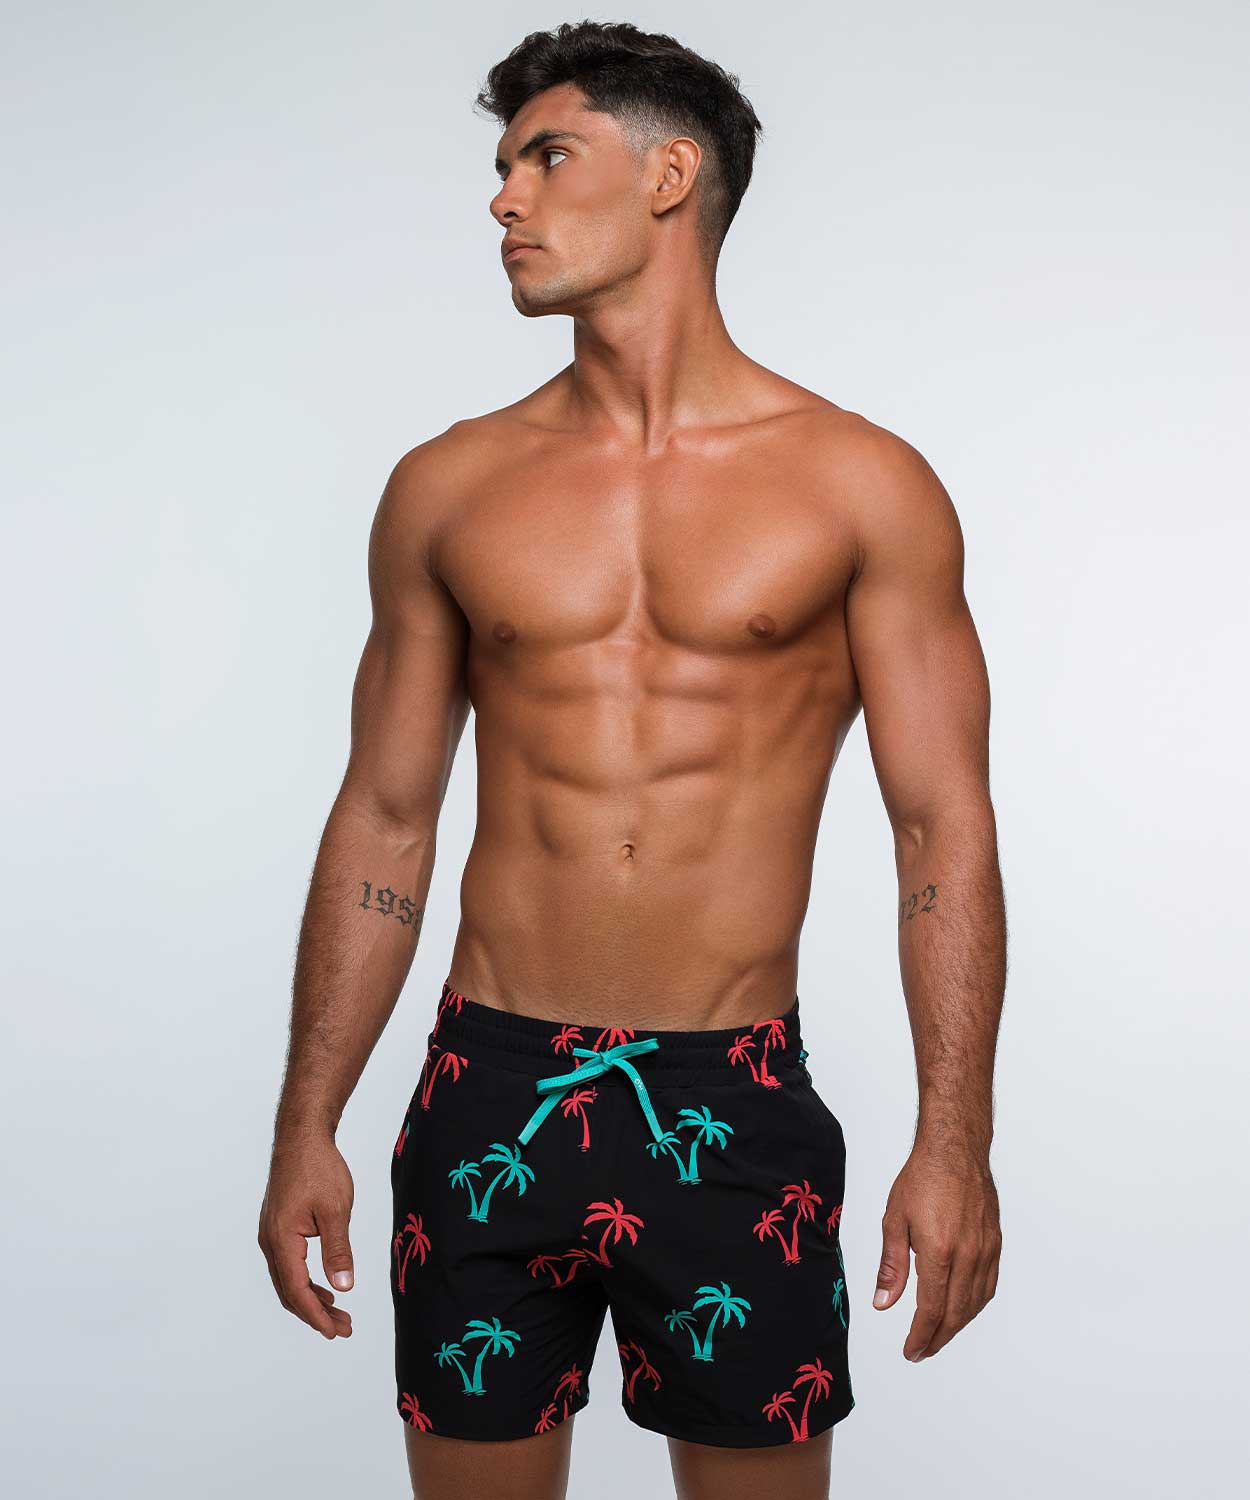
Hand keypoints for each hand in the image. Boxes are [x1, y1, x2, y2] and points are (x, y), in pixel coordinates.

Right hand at [258, 1133, 355, 1339]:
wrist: (301, 1137)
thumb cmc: (319, 1168)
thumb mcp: (336, 1210)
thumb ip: (338, 1251)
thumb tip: (344, 1288)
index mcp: (281, 1241)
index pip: (297, 1291)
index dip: (316, 1315)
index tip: (335, 1332)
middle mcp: (270, 1242)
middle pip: (290, 1291)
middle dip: (316, 1313)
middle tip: (344, 1328)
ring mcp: (272, 1235)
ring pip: (289, 1279)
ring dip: (312, 1298)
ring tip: (339, 1312)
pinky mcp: (278, 1227)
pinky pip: (290, 1265)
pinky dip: (306, 1281)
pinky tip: (326, 1286)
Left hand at [873, 1144, 1000, 1360]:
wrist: (955, 1149)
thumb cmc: (922, 1178)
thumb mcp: (894, 1220)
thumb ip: (891, 1266)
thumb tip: (883, 1303)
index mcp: (939, 1251)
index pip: (931, 1309)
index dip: (921, 1336)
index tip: (911, 1350)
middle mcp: (967, 1256)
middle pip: (955, 1313)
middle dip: (937, 1337)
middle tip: (922, 1350)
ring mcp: (985, 1250)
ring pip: (975, 1303)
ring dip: (957, 1325)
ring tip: (938, 1334)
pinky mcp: (995, 1243)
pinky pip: (988, 1285)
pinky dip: (975, 1305)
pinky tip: (962, 1308)